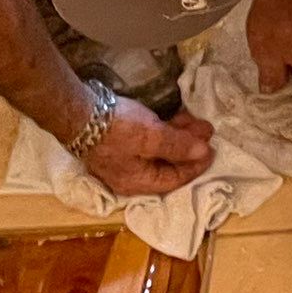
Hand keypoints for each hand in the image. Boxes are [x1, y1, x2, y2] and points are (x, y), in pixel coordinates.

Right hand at [79, 98, 216, 196]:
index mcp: (137, 182)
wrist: (78, 111)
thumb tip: (203, 152)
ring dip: (179, 138)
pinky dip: (165, 132)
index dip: (196, 166)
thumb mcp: (151, 137)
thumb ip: (178, 146)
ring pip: (159, 152)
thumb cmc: (117, 129)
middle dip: (189, 149)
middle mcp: (130, 175)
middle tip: (207, 131)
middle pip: (167, 166)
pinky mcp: (120, 142)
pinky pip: (150, 142)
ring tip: (197, 121)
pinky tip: (176, 119)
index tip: (213, 150)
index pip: (174, 180)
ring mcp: (124, 159)